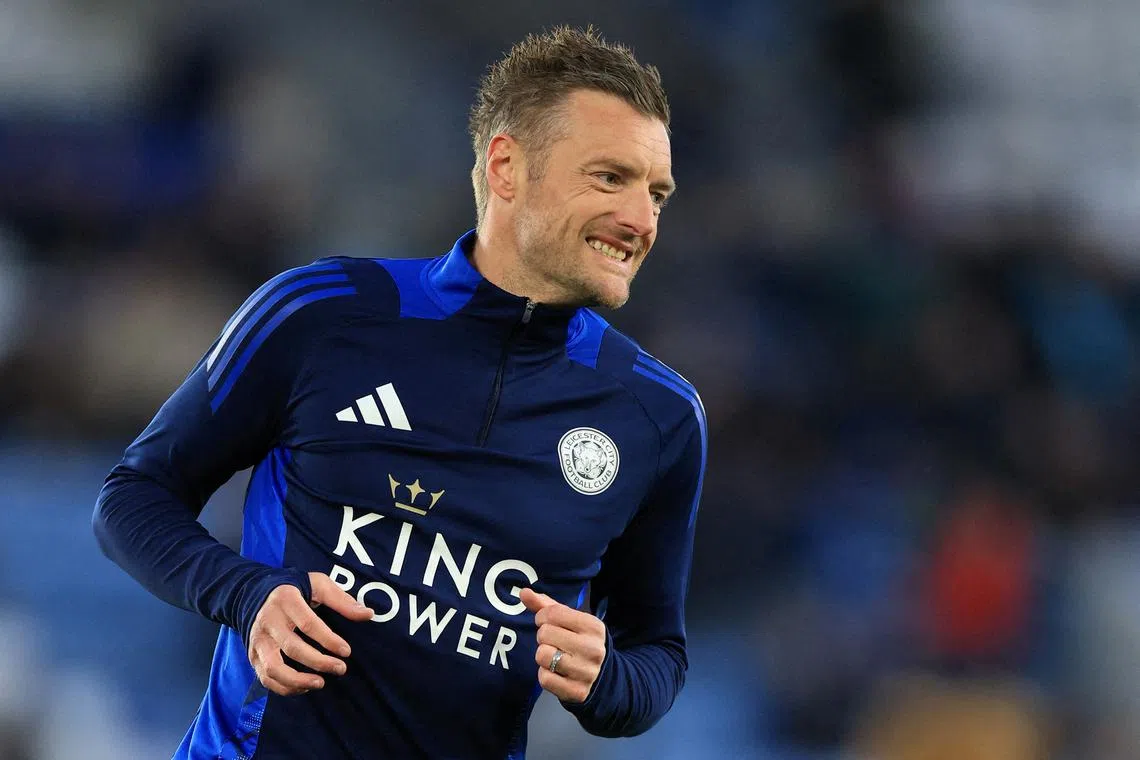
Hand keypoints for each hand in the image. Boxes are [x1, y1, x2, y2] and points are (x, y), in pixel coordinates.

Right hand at [247, 571, 374, 695]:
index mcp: (286, 600)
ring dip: (298, 681)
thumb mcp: (319, 585)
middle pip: (292, 648)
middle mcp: (268, 621)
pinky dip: (285, 688)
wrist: (256, 594)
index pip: (308, 624)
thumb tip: (368, 614)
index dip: (329, 640)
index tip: (347, 652)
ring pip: (273, 668)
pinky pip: (266, 678)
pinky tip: (306, 687)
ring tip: (321, 683)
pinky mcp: (253, 655)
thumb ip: (343, 600)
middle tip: (341, 668)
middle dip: (319, 662)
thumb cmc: (296, 590)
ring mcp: (258, 640)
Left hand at [520, 587, 605, 703]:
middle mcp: (592, 648)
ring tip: (555, 657)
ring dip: (543, 656)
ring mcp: (586, 672)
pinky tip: (556, 673)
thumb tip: (523, 592)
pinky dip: (545, 675)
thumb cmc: (579, 641)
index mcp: (593, 626)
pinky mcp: (577, 692)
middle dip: (543, 637)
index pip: (552, 613)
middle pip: (544, 633)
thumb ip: (546, 605)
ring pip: (542, 656)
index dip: (542, 617)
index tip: (549, 624)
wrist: (601, 677)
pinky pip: (544, 679)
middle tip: (554, 642)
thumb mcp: (570, 621)